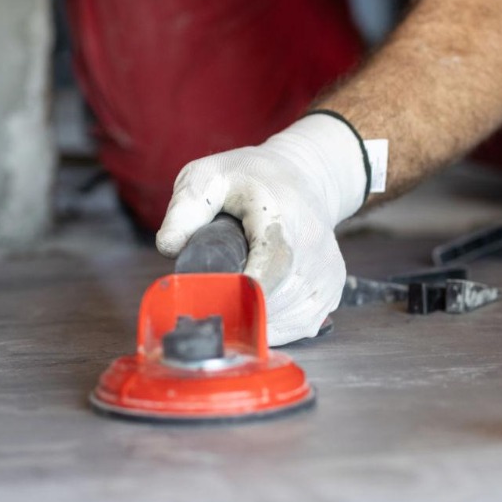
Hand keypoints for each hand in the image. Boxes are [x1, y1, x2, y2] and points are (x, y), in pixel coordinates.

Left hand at [156, 114, 367, 345]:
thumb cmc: (250, 177)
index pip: (269, 269)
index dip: (239, 295)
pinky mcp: (332, 288)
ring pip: (291, 321)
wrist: (305, 175)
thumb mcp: (209, 176)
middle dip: (238, 313)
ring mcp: (326, 271)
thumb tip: (169, 248)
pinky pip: (303, 325)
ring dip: (257, 323)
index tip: (210, 305)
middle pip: (276, 302)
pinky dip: (277, 327)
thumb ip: (185, 209)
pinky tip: (257, 311)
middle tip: (209, 307)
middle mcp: (312, 247)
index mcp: (279, 217)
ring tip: (232, 303)